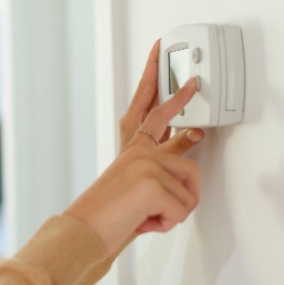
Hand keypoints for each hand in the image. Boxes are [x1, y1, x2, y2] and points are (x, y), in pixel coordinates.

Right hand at [64, 40, 204, 253]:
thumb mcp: (140, 186)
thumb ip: (167, 161)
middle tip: (195, 79)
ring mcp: (145, 162)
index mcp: (130, 149)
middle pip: (162, 112)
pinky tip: (145, 222)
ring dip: (175, 210)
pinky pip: (184, 207)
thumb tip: (198, 134)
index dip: (153, 78)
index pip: (143, 106)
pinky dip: (168, 223)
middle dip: (180, 93)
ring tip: (150, 218)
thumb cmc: (108, 216)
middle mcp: (137, 150)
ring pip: (190, 186)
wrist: (85, 233)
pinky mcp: (153, 182)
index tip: (159, 52)